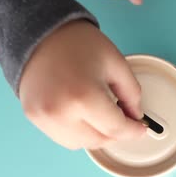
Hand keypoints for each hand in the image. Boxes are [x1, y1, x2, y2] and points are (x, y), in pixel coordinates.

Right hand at [19, 20, 145, 149]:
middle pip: (99, 140)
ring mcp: (44, 118)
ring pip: (81, 144)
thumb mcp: (116, 63)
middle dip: (116, 132)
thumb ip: (132, 94)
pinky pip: (63, 137)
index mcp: (84, 97)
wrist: (40, 32)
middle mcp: (61, 113)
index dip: (133, 130)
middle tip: (123, 117)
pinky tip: (82, 113)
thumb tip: (136, 117)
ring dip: (96, 135)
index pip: (116, 129)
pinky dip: (78, 132)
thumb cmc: (78, 43)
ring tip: (100, 113)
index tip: (141, 127)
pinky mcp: (34, 117)